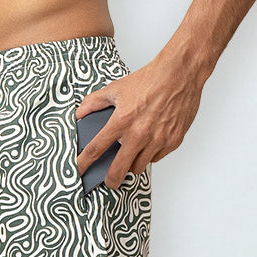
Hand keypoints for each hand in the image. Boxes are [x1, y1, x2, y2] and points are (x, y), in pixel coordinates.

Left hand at [74, 51, 207, 188]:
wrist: (179, 74)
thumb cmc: (149, 80)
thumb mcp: (116, 88)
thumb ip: (94, 102)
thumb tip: (79, 113)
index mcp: (122, 120)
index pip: (96, 149)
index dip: (83, 163)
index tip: (77, 172)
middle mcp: (139, 134)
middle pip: (118, 169)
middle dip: (111, 180)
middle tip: (109, 182)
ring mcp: (157, 140)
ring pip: (139, 166)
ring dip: (133, 164)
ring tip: (132, 154)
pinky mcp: (173, 142)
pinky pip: (156, 157)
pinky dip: (150, 154)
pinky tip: (149, 143)